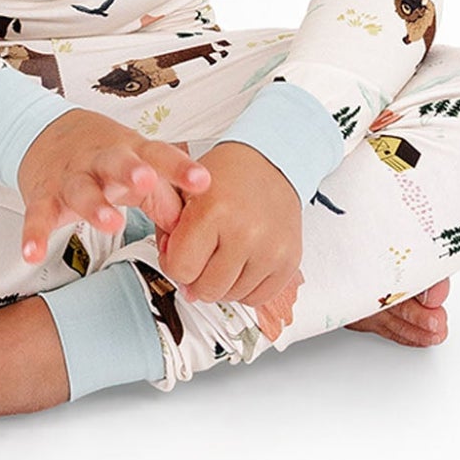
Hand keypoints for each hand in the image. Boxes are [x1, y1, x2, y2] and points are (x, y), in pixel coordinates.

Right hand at [17, 109, 211, 264]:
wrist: (45, 132)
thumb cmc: (103, 156)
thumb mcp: (138, 167)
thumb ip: (165, 198)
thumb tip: (189, 232)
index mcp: (130, 152)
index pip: (159, 156)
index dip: (180, 168)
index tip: (202, 181)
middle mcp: (100, 161)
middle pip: (116, 162)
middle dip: (132, 171)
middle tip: (146, 180)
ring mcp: (70, 178)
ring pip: (81, 189)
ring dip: (95, 205)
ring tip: (111, 223)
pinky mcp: (42, 196)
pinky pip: (37, 216)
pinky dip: (33, 234)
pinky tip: (32, 252)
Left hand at [156, 141, 303, 313]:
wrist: (272, 161)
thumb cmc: (227, 174)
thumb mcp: (184, 190)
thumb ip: (169, 232)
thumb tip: (178, 275)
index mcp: (214, 210)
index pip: (180, 269)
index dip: (173, 263)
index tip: (178, 250)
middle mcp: (246, 232)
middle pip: (205, 289)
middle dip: (195, 276)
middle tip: (200, 254)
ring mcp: (271, 250)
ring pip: (231, 297)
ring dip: (221, 282)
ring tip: (222, 254)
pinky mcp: (289, 261)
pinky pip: (257, 298)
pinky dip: (244, 287)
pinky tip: (240, 264)